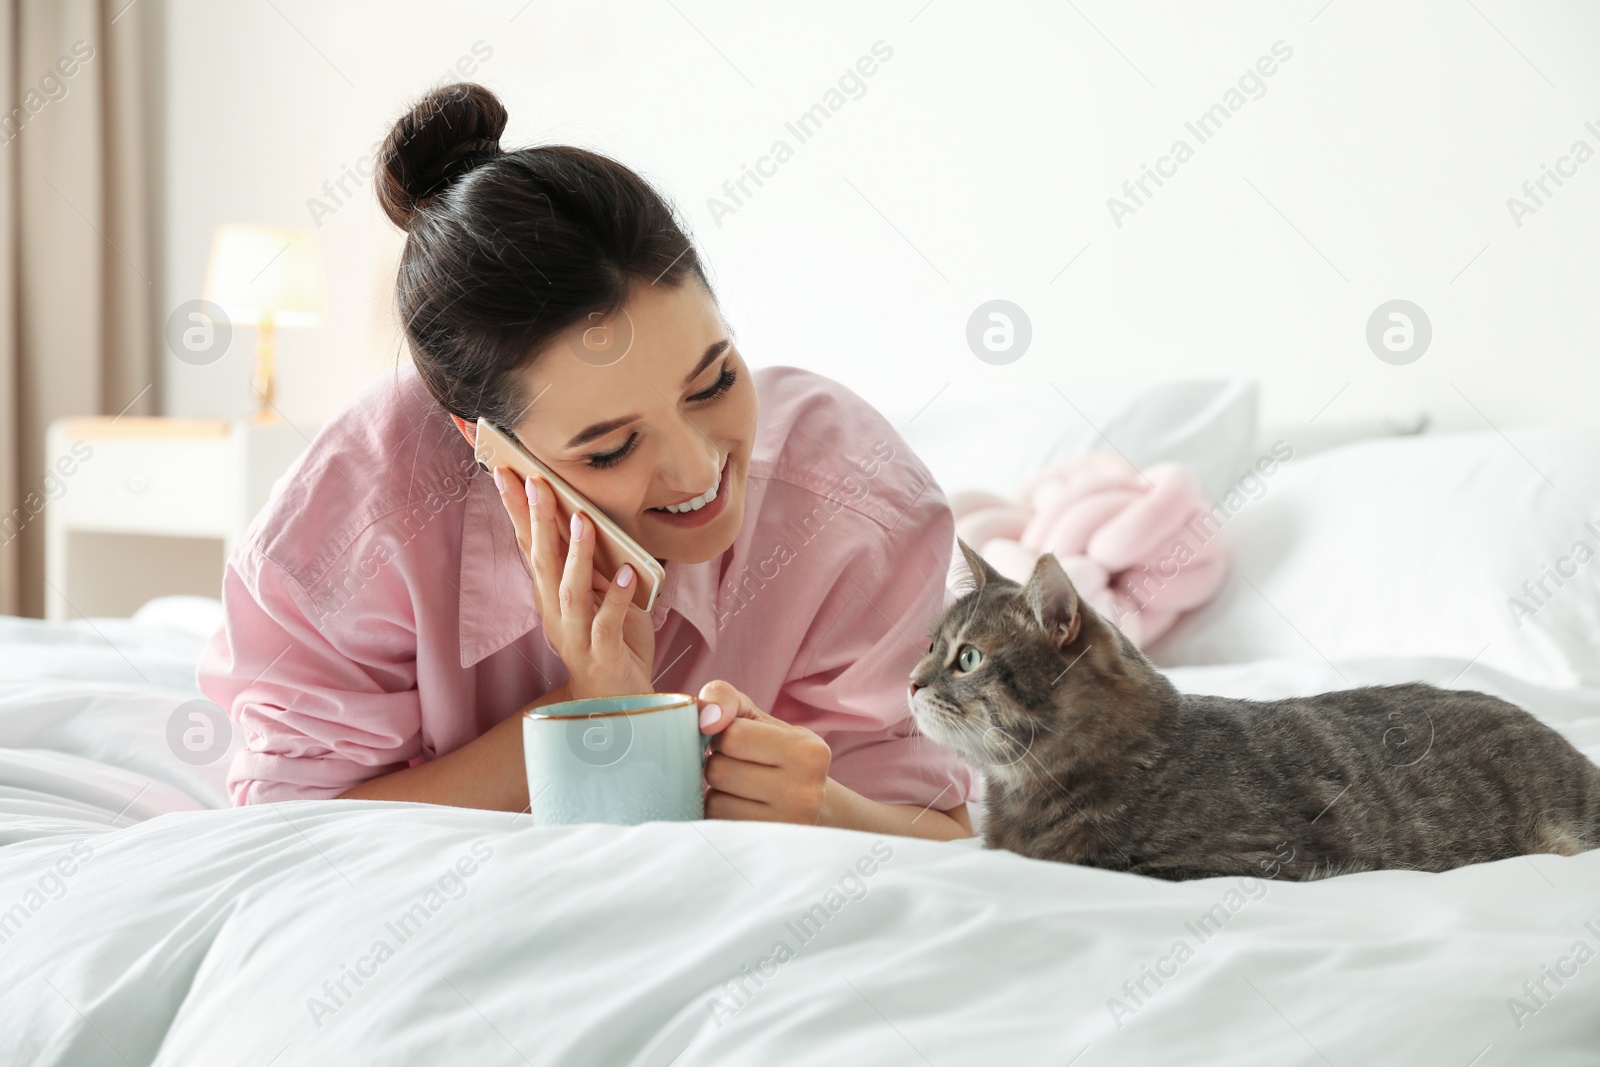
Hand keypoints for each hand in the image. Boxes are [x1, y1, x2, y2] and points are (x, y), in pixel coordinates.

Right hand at [495, 468, 655, 699]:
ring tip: (583, 521)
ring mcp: (576, 635)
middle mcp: (555, 613)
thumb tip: (591, 518)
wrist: (615, 702)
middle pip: (542, 561)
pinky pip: (608, 623)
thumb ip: (593, 563)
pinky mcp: (602, 654)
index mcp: (550, 595)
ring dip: (576, 555)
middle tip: (534, 481)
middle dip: (537, 520)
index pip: (529, 545)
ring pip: (570, 590)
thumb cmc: (609, 642)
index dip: (517, 509)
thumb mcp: (599, 595)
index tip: (506, 471)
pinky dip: (617, 597)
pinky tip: (627, 573)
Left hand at [696, 680, 832, 824]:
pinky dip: (717, 814)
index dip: (724, 735)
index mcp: (809, 752)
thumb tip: (704, 718)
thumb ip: (724, 698)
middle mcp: (805, 792)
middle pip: (719, 770)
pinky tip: (737, 809)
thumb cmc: (774, 753)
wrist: (808, 807)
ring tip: (739, 790)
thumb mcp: (756, 718)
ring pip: (714, 802)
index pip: (733, 736)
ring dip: (716, 792)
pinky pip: (716, 825)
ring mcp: (786, 827)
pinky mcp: (765, 848)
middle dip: (718, 764)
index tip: (738, 742)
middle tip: (738, 767)